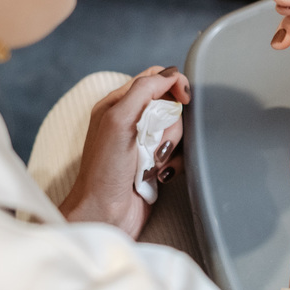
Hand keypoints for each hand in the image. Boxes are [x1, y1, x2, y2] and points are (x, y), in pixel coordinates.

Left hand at [57, 65, 189, 237]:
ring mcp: (143, 144)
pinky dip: (173, 163)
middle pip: (170, 105)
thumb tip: (171, 74)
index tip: (185, 99)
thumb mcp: (120, 120)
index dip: (174, 85)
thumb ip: (145, 90)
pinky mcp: (154, 164)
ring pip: (177, 130)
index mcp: (117, 104)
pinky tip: (159, 175)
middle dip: (169, 125)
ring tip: (152, 163)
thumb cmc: (105, 170)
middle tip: (153, 143)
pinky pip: (179, 153)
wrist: (104, 215)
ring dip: (170, 147)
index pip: (154, 78)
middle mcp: (130, 121)